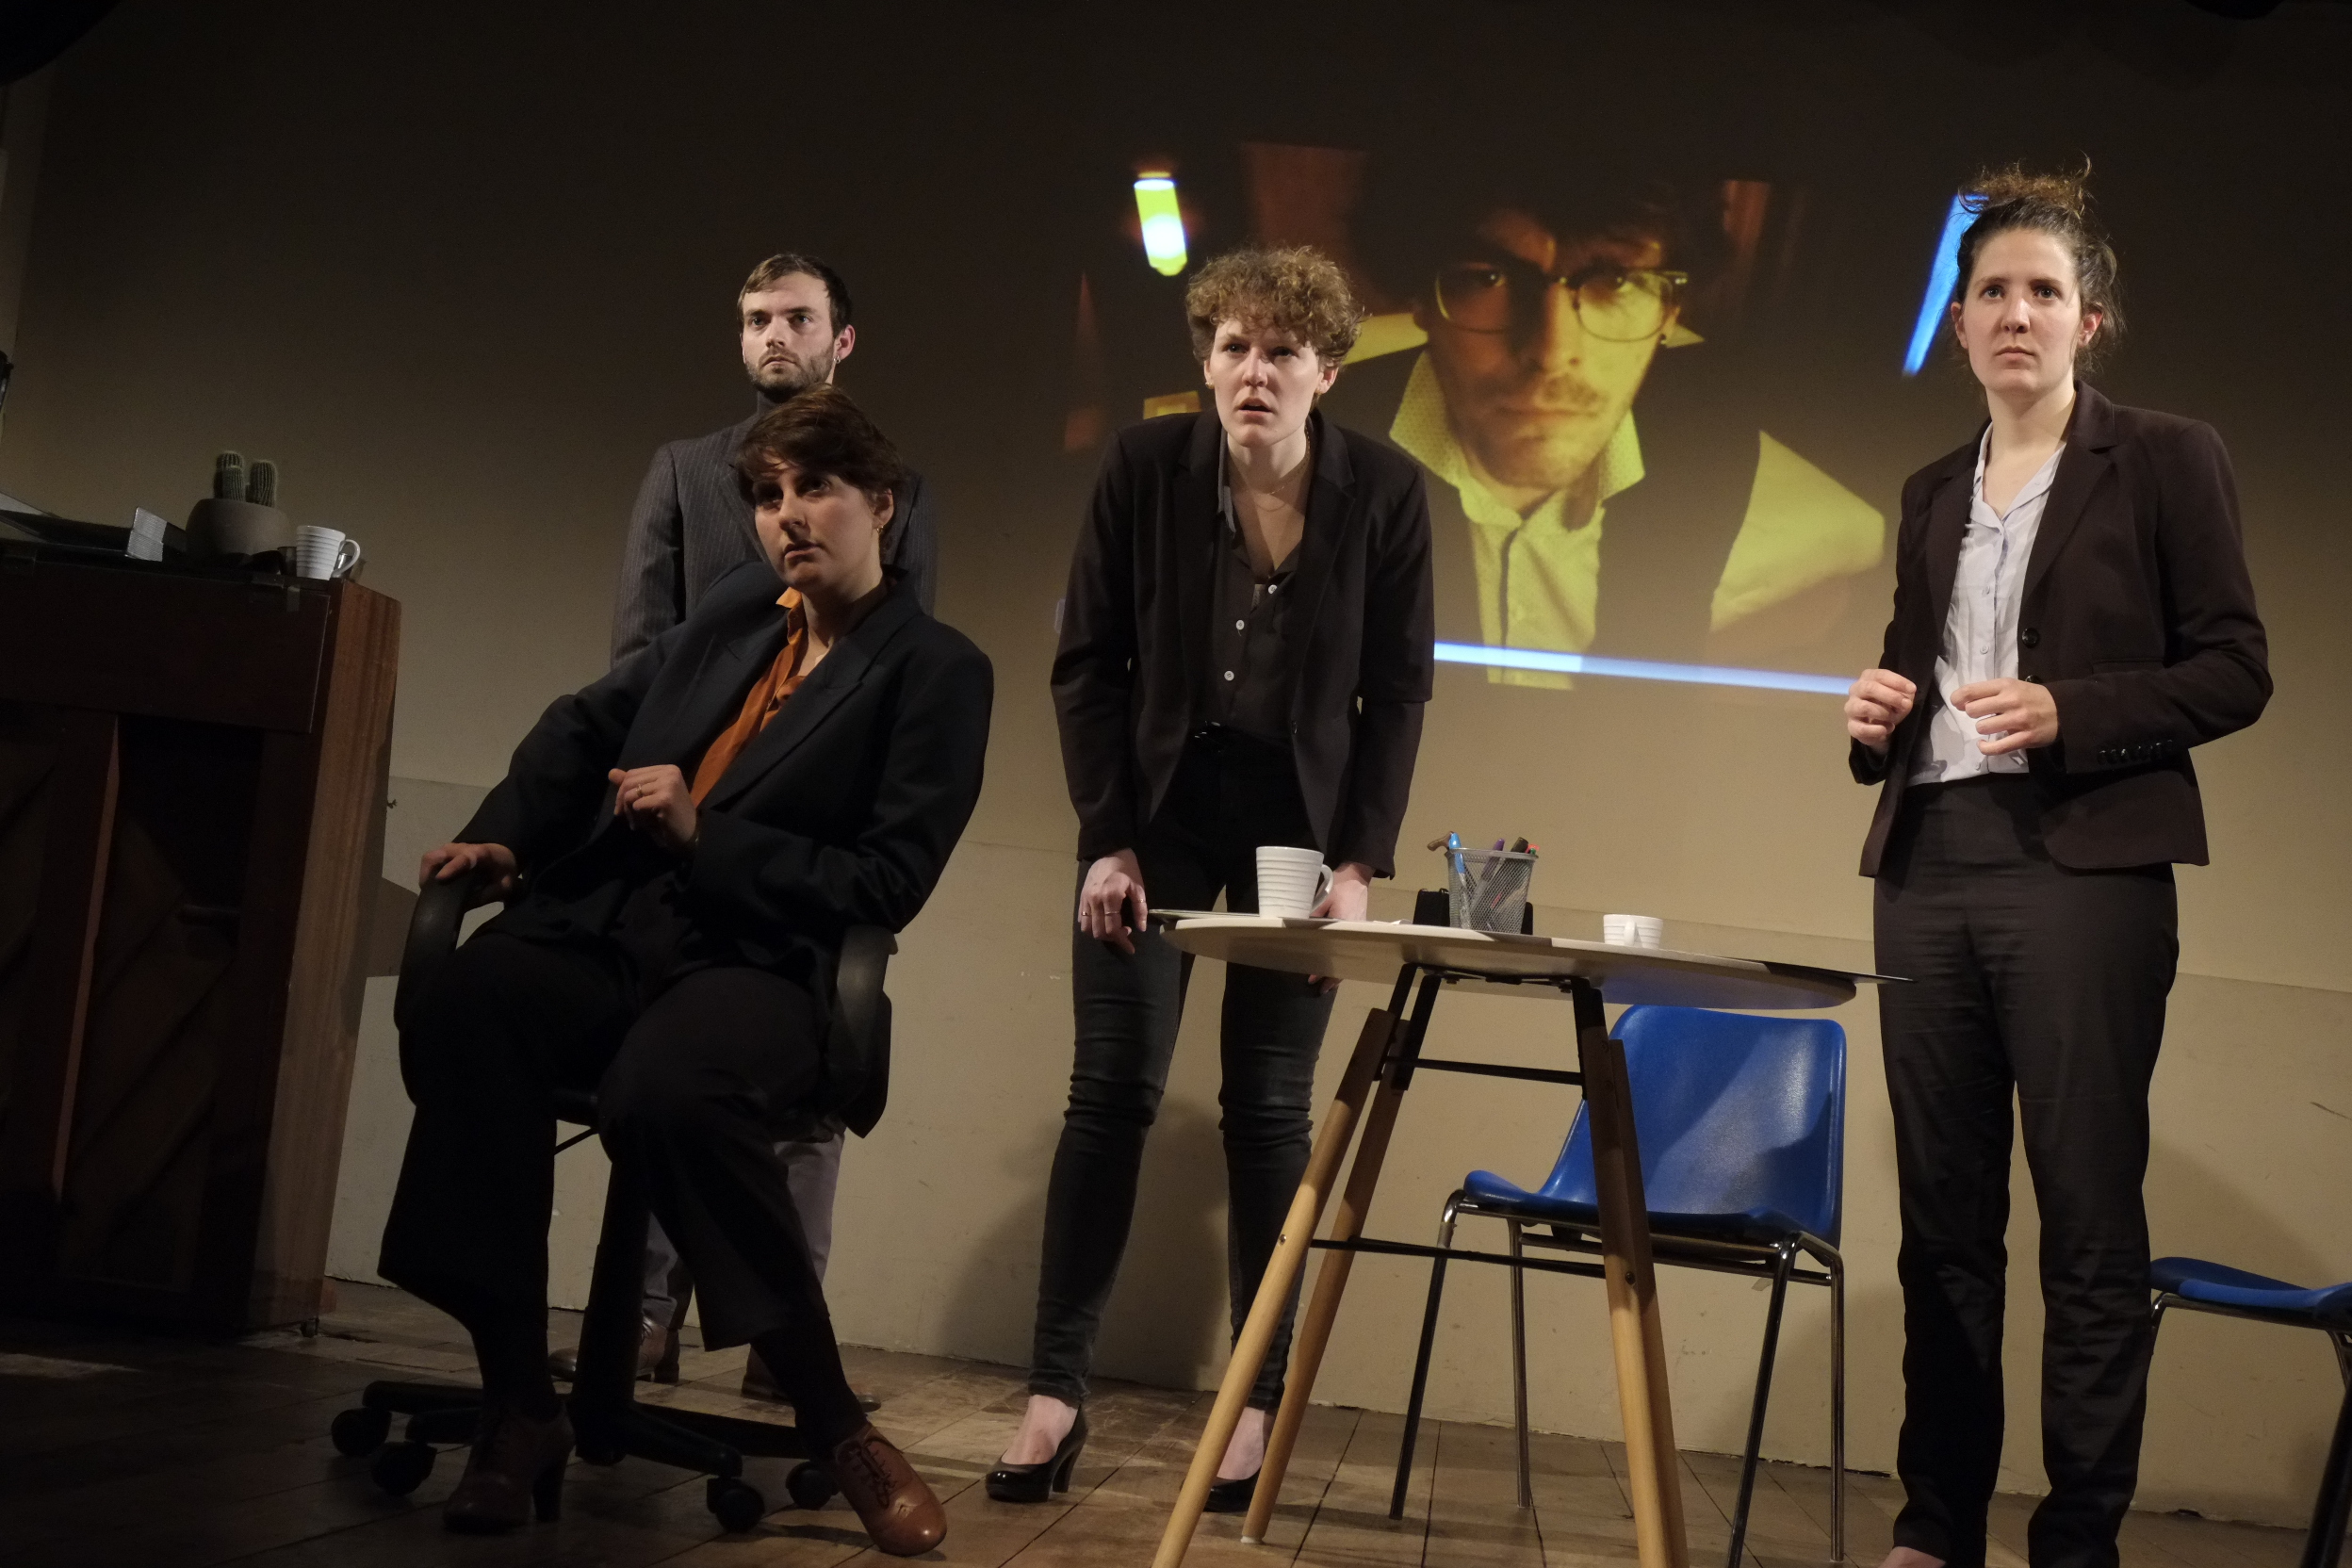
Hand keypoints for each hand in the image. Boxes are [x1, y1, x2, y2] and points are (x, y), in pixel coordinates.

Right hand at [418, 841, 517, 904]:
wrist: (503, 856)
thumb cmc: (503, 871)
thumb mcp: (502, 887)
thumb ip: (484, 896)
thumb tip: (459, 906)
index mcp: (482, 854)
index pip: (465, 858)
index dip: (452, 867)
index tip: (440, 879)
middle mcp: (463, 848)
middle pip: (438, 855)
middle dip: (428, 873)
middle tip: (430, 893)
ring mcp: (452, 849)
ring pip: (430, 858)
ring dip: (426, 874)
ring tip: (430, 891)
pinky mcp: (445, 853)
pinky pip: (431, 861)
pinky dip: (428, 873)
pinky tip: (433, 886)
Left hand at [609, 765, 697, 852]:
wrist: (690, 835)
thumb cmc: (670, 817)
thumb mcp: (649, 797)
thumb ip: (632, 785)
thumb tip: (611, 773)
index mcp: (668, 769)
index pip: (633, 773)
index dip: (622, 790)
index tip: (622, 808)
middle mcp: (670, 773)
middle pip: (629, 782)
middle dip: (622, 802)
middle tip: (625, 817)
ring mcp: (669, 785)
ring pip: (630, 794)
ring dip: (628, 812)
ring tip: (636, 823)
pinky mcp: (665, 799)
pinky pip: (636, 805)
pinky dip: (636, 818)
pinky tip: (643, 826)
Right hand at [1077, 849, 1147, 955]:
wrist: (1109, 851)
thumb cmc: (1127, 868)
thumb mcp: (1138, 887)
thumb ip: (1140, 909)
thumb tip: (1140, 928)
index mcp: (1111, 897)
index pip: (1113, 929)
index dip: (1122, 941)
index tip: (1131, 948)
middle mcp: (1095, 900)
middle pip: (1099, 932)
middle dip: (1112, 939)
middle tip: (1124, 934)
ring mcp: (1086, 899)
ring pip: (1087, 928)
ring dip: (1100, 934)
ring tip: (1112, 929)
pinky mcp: (1081, 898)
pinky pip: (1082, 919)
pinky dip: (1091, 926)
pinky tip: (1102, 922)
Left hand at [1306, 861, 1373, 992]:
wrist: (1356, 877)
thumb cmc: (1339, 887)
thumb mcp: (1322, 899)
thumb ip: (1311, 916)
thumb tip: (1297, 932)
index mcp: (1345, 927)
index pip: (1335, 954)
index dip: (1325, 970)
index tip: (1312, 978)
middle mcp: (1354, 935)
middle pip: (1344, 962)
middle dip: (1332, 978)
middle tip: (1319, 988)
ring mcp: (1357, 934)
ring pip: (1348, 958)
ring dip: (1337, 972)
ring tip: (1326, 985)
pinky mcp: (1357, 930)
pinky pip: (1350, 951)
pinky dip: (1342, 960)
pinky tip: (1334, 967)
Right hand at [1845, 668, 1915, 752]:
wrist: (1879, 726)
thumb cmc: (1889, 705)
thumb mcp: (1900, 697)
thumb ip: (1904, 696)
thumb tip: (1905, 702)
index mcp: (1868, 678)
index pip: (1880, 675)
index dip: (1897, 682)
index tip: (1912, 690)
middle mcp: (1856, 690)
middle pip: (1869, 688)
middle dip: (1891, 696)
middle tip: (1906, 704)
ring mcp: (1851, 708)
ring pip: (1864, 707)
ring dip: (1883, 713)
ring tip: (1894, 719)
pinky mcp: (1851, 726)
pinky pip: (1861, 729)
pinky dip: (1877, 730)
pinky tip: (1887, 729)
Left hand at [1952, 678, 2058, 753]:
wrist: (2063, 709)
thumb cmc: (2032, 697)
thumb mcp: (2012, 686)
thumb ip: (1988, 692)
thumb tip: (1960, 701)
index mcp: (2006, 686)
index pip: (1971, 691)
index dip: (1958, 699)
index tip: (1958, 704)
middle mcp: (2011, 701)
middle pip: (1973, 710)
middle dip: (1972, 714)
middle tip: (1982, 715)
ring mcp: (2018, 720)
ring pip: (1983, 728)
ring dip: (1983, 729)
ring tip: (1991, 727)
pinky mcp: (2024, 737)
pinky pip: (1996, 747)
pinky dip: (1985, 748)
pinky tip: (1983, 745)